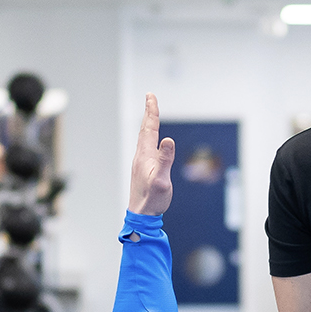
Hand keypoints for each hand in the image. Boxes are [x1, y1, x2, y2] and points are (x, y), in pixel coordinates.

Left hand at [128, 93, 174, 215]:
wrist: (141, 215)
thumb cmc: (152, 200)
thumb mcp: (161, 180)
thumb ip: (165, 160)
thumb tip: (168, 140)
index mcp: (146, 156)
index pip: (149, 129)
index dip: (151, 112)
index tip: (151, 96)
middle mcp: (141, 156)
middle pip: (145, 130)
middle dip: (149, 113)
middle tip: (150, 97)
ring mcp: (141, 163)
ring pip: (144, 138)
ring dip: (148, 124)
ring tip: (151, 114)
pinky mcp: (143, 169)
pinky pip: (146, 146)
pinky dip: (148, 136)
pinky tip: (150, 140)